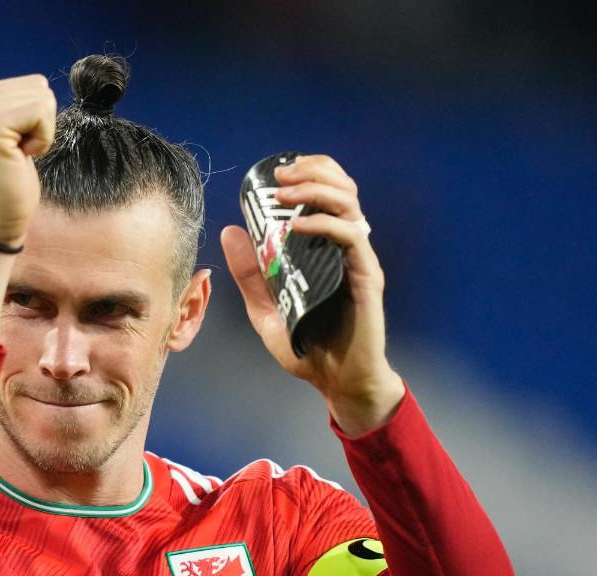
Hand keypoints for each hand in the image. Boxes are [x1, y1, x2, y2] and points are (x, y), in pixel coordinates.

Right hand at [0, 73, 56, 246]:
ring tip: (14, 154)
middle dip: (39, 123)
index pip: (32, 84)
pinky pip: (43, 114)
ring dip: (40, 133)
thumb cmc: (2, 181)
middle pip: (40, 87)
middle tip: (13, 151)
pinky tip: (17, 158)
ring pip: (44, 100)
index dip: (33, 119)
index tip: (8, 144)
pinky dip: (41, 141)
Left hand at [220, 154, 403, 433]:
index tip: (275, 173)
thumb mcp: (266, 307)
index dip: (307, 172)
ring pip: (349, 204)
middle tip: (279, 176)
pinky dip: (323, 225)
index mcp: (325, 248)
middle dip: (312, 171)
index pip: (326, 192)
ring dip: (316, 190)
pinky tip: (297, 227)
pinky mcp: (366, 277)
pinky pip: (350, 238)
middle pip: (342, 188)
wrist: (337, 382)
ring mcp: (358, 260)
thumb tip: (230, 232)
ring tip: (285, 193)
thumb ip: (250, 273)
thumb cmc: (308, 347)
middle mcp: (345, 247)